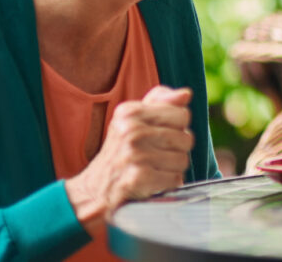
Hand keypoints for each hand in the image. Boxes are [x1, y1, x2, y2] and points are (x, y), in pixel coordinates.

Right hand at [66, 85, 194, 224]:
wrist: (95, 188)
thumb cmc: (121, 150)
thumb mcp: (133, 119)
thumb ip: (160, 102)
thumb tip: (186, 93)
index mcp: (130, 112)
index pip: (182, 114)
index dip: (177, 128)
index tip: (159, 135)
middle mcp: (131, 130)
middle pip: (186, 138)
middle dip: (177, 150)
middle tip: (155, 155)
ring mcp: (134, 154)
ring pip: (182, 160)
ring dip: (172, 169)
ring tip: (153, 168)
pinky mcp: (138, 177)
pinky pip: (175, 179)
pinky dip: (167, 184)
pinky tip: (151, 182)